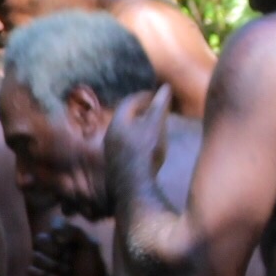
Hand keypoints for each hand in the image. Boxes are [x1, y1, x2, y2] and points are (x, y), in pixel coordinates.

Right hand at [29, 219, 110, 275]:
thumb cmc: (93, 272)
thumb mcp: (91, 247)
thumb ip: (75, 231)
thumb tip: (54, 233)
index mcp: (70, 239)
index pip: (55, 224)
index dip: (56, 231)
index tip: (64, 241)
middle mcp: (57, 248)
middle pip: (41, 238)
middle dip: (53, 250)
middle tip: (67, 261)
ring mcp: (48, 263)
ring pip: (35, 255)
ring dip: (50, 265)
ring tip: (63, 274)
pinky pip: (31, 269)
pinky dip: (42, 275)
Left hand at [106, 88, 174, 210]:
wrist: (134, 188)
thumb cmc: (145, 153)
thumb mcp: (156, 126)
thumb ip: (160, 106)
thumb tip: (165, 87)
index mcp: (118, 123)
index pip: (129, 102)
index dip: (144, 96)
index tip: (155, 95)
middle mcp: (110, 136)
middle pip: (124, 117)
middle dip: (139, 111)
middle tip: (152, 108)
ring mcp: (111, 152)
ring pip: (123, 133)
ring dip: (137, 127)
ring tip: (151, 126)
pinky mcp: (115, 166)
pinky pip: (125, 146)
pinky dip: (136, 141)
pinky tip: (146, 148)